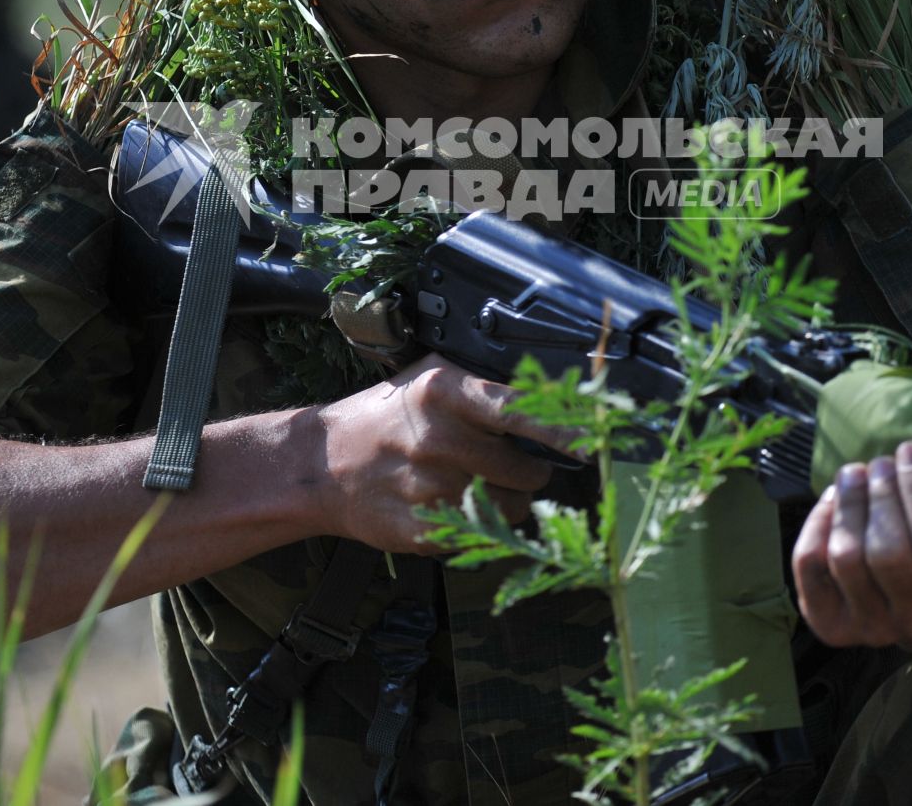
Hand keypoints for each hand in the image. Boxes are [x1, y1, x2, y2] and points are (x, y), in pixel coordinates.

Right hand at [313, 353, 556, 551]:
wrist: (321, 465)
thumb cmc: (384, 417)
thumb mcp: (426, 378)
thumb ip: (482, 385)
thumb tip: (551, 395)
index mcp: (443, 393)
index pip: (521, 412)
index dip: (562, 430)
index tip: (589, 442)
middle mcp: (438, 440)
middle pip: (525, 469)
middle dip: (531, 470)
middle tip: (515, 464)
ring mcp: (430, 490)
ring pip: (510, 508)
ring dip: (508, 501)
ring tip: (480, 486)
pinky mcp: (423, 531)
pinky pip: (482, 534)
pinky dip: (481, 525)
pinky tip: (456, 506)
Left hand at [792, 440, 911, 651]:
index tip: (911, 450)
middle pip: (887, 552)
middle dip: (881, 494)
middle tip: (880, 462)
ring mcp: (873, 628)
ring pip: (848, 557)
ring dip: (849, 503)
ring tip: (854, 473)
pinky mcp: (833, 625)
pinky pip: (812, 565)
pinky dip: (816, 524)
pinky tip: (832, 501)